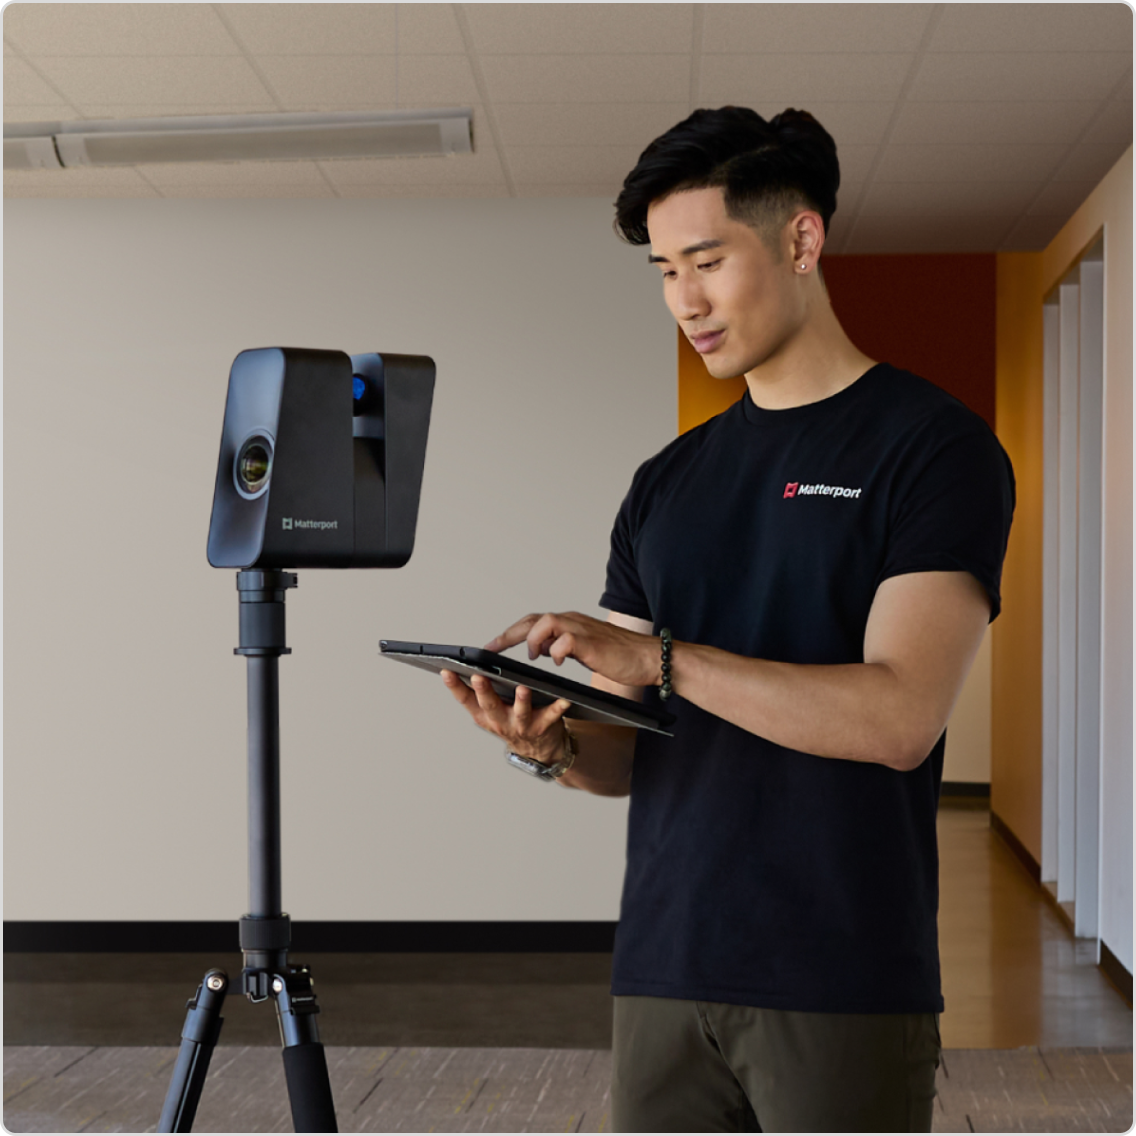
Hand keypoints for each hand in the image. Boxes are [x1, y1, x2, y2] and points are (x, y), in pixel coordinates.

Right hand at [440, 670, 570, 763]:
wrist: (538, 748)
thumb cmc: (512, 720)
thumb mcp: (490, 710)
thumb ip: (481, 692)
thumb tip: (470, 663)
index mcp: (484, 715)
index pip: (465, 699)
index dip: (454, 686)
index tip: (446, 670)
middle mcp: (500, 722)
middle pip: (490, 705)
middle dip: (483, 691)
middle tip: (478, 676)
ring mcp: (520, 726)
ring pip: (520, 714)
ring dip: (521, 701)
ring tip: (522, 688)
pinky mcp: (542, 727)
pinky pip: (551, 716)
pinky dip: (557, 707)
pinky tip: (563, 698)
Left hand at [485, 611, 660, 689]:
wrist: (649, 657)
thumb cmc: (620, 656)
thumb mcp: (584, 650)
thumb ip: (564, 646)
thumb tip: (543, 650)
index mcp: (570, 623)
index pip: (533, 622)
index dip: (511, 633)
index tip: (492, 646)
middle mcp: (573, 622)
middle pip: (533, 620)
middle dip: (509, 635)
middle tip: (492, 649)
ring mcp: (582, 630)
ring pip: (546, 622)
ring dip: (533, 639)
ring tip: (534, 657)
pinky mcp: (592, 642)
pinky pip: (566, 640)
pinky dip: (557, 650)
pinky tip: (558, 661)